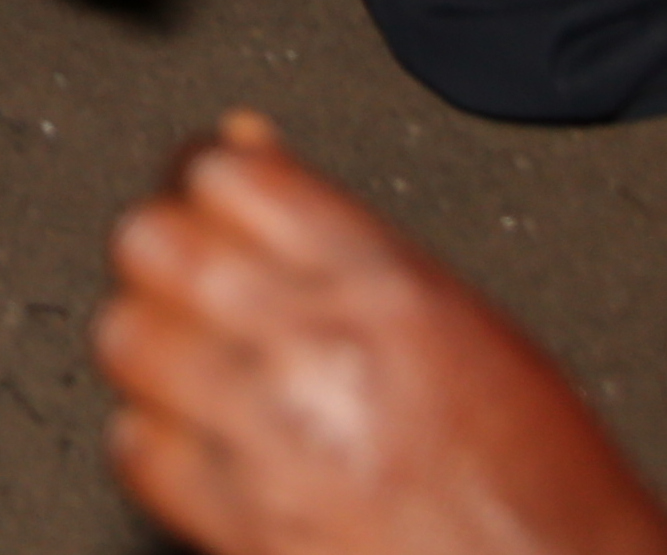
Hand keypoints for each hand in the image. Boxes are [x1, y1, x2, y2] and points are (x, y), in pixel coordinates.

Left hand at [97, 119, 666, 554]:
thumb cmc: (540, 479)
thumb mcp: (464, 319)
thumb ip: (347, 238)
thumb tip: (252, 149)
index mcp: (385, 286)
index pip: (226, 174)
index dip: (202, 177)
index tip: (200, 195)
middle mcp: (321, 347)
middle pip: (154, 243)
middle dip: (164, 254)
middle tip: (189, 280)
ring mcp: (273, 435)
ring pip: (127, 337)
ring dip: (149, 343)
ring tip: (192, 362)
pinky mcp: (241, 520)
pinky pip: (136, 447)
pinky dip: (152, 439)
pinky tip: (196, 440)